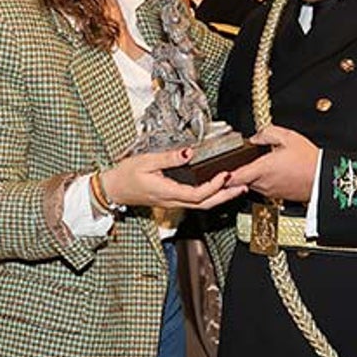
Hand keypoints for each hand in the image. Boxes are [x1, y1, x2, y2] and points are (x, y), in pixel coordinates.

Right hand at [102, 148, 246, 209]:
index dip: (214, 186)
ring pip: (202, 205)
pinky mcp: (172, 200)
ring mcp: (173, 203)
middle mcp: (173, 201)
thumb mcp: (146, 161)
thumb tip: (189, 152)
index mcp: (167, 192)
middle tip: (243, 186)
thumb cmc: (126, 176)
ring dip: (221, 197)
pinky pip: (195, 202)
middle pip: (205, 204)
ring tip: (237, 187)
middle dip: (226, 196)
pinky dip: (210, 196)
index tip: (225, 174)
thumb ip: (169, 158)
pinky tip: (217, 188)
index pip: (197, 194)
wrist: (113, 189)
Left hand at [226, 125, 318, 202]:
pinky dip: (262, 180)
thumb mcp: (288, 137)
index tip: (215, 169)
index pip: (232, 176)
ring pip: (250, 183)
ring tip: (257, 163)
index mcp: (262, 169)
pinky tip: (272, 171)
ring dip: (250, 175)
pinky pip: (263, 187)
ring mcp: (269, 191)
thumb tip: (256, 136)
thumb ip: (267, 133)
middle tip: (237, 160)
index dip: (220, 174)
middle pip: (239, 180)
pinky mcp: (277, 195)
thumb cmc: (310, 161)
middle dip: (237, 170)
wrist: (324, 179)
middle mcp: (262, 183)